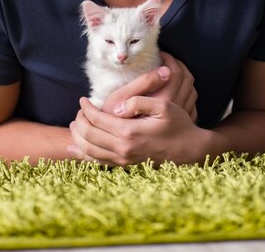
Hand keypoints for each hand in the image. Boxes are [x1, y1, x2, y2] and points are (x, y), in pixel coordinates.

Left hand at [68, 95, 207, 166]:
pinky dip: (84, 155)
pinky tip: (75, 149)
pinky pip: (99, 162)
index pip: (98, 120)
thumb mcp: (163, 105)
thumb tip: (117, 107)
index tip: (83, 99)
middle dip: (79, 122)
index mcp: (130, 132)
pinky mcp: (126, 165)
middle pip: (89, 136)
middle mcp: (124, 149)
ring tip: (75, 125)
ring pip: (90, 151)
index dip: (87, 109)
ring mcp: (124, 159)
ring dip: (78, 137)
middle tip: (79, 110)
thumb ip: (139, 102)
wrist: (190, 150)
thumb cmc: (178, 124)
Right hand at [101, 52, 196, 121]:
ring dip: (184, 76)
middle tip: (167, 58)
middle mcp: (173, 111)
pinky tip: (177, 88)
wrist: (113, 140)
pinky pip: (191, 104)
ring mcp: (177, 119)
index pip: (175, 73)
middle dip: (178, 64)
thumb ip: (144, 82)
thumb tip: (165, 71)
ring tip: (172, 70)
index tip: (160, 53)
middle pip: (186, 80)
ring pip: (191, 91)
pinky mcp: (176, 125)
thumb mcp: (123, 97)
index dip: (169, 59)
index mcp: (161, 101)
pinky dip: (186, 92)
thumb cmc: (113, 116)